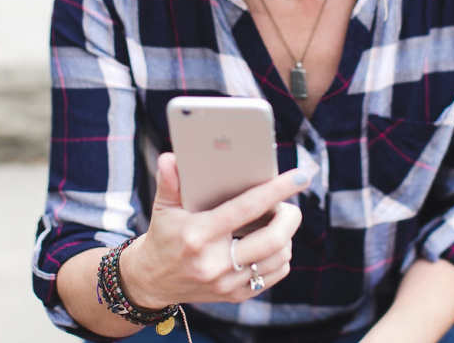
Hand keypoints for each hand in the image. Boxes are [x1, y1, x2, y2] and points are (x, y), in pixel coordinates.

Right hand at [119, 152, 308, 308]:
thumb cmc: (163, 236)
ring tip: (278, 221)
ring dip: (286, 235)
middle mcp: (214, 263)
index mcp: (198, 235)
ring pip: (278, 257)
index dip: (276, 190)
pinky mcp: (235, 296)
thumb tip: (170, 157)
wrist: (152, 281)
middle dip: (289, 217)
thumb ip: (169, 181)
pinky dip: (281, 255)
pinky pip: (274, 275)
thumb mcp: (163, 207)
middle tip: (288, 205)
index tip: (300, 178)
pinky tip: (272, 243)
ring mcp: (227, 283)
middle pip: (273, 239)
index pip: (246, 208)